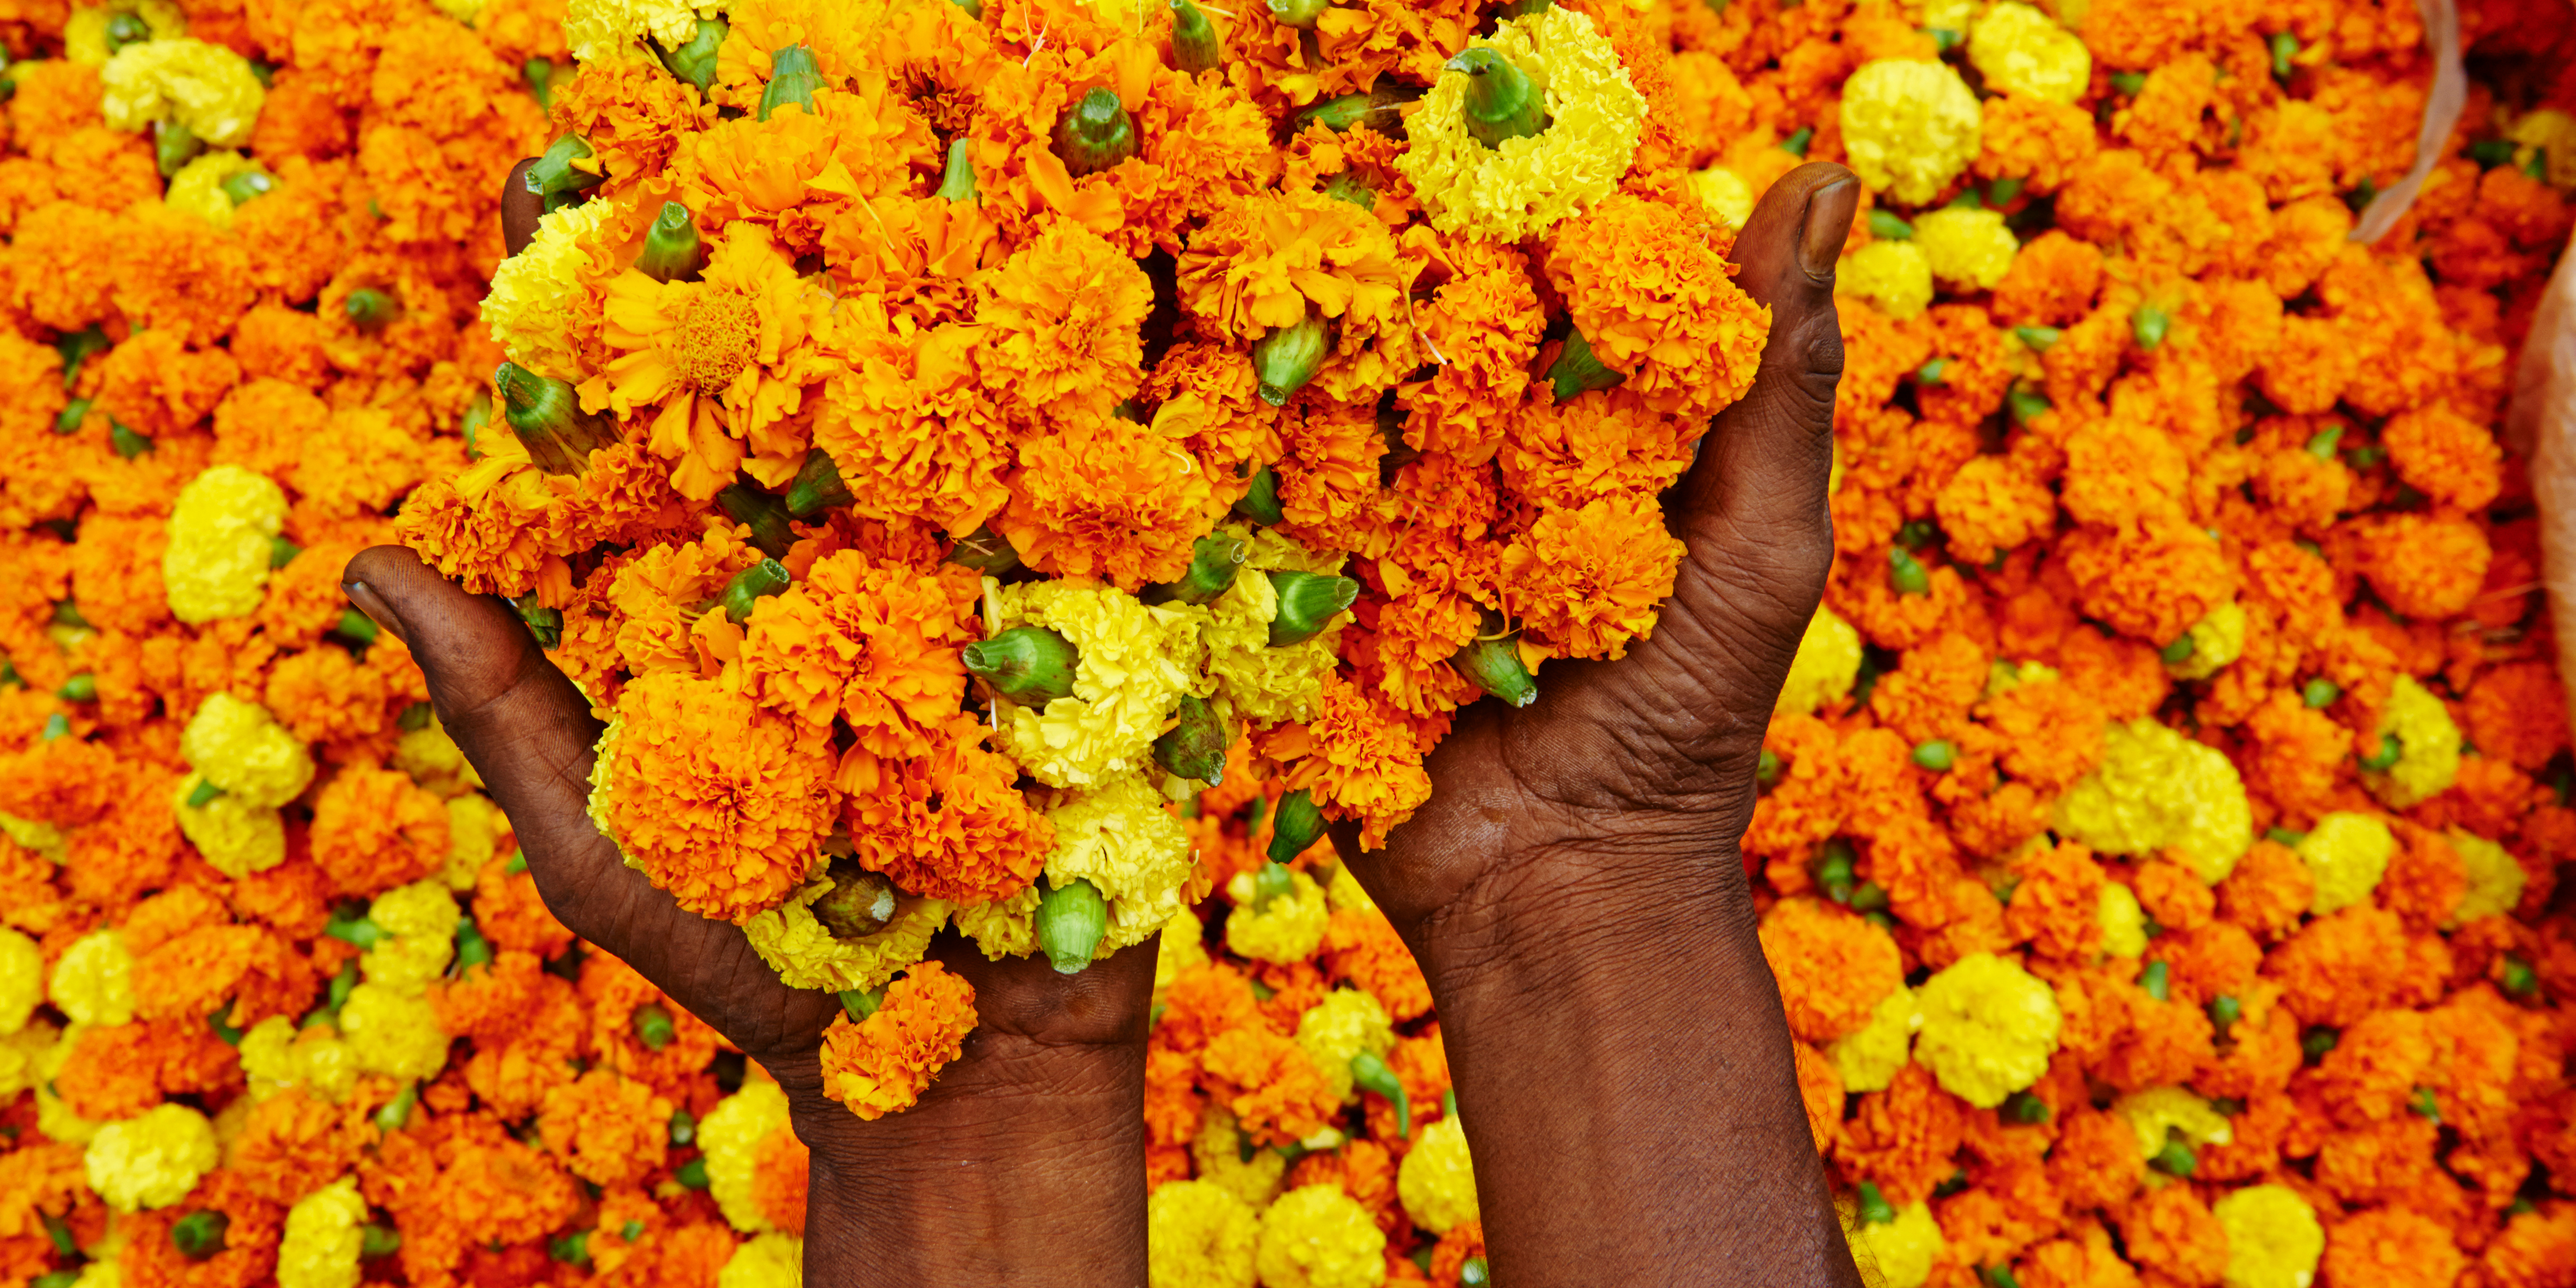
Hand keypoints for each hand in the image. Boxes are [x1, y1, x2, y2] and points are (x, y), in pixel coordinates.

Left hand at [328, 163, 1158, 1287]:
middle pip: (805, 376)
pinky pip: (1086, 503)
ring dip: (951, 284)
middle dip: (792, 248)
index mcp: (722, 588)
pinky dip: (1091, 402)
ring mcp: (965, 585)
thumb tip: (365, 562)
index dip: (602, 300)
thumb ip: (503, 703)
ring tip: (936, 154)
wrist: (961, 1069)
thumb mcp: (601, 841)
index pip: (652, 416)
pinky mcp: (1084, 629)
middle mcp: (840, 559)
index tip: (555, 185)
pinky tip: (1089, 287)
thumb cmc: (758, 967)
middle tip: (763, 110)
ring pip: (950, 411)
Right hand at [1337, 163, 1863, 1285]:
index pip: (1552, 296)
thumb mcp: (1763, 546)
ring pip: (1324, 420)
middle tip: (1351, 209)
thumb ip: (1778, 381)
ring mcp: (1379, 539)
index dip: (1529, 224)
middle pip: (1422, 343)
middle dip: (1392, 285)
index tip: (1500, 157)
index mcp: (1588, 441)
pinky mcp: (1304, 609)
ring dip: (1296, 361)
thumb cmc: (1687, 726)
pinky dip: (1231, 481)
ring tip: (1254, 283)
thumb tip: (1826, 178)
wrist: (1564, 898)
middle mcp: (1478, 473)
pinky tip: (1192, 406)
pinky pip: (1255, 529)